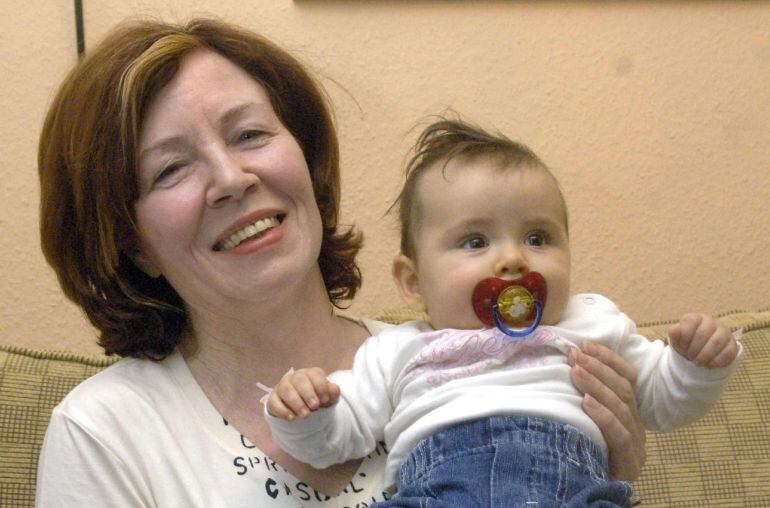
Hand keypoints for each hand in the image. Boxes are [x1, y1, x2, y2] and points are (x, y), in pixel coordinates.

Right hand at [266, 367, 339, 420]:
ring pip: (286, 389)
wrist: (303, 410)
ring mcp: (282, 387)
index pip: (315, 374)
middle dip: (308, 393)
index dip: (321, 386)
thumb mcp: (328, 398)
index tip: (325, 400)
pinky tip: (291, 418)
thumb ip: (332, 393)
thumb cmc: (317, 400)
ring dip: (296, 402)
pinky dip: (282, 410)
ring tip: (305, 415)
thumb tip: (334, 388)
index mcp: (310, 374)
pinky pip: (274, 401)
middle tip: (315, 406)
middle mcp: (295, 377)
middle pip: (299, 380)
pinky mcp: (273, 398)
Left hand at [568, 342, 645, 480]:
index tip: (584, 344)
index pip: (627, 377)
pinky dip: (603, 416)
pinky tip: (586, 402)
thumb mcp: (584, 419)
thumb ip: (585, 396)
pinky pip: (620, 434)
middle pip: (623, 388)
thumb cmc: (582, 450)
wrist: (589, 493)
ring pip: (621, 407)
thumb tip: (569, 363)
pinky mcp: (630, 463)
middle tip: (573, 354)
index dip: (608, 358)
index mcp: (630, 412)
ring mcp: (636, 445)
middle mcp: (637, 425)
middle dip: (597, 367)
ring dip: (596, 385)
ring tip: (575, 371)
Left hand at [668, 313, 737, 367]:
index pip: (691, 321)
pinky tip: (709, 365)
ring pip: (717, 342)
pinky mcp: (732, 345)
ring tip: (698, 363)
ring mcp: (724, 332)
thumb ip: (674, 334)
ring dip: (705, 355)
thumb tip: (674, 330)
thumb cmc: (686, 344)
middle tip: (690, 357)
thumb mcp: (677, 340)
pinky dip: (716, 361)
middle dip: (694, 348)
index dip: (685, 337)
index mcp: (696, 318)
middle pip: (703, 333)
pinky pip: (728, 352)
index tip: (682, 347)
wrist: (699, 355)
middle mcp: (711, 322)